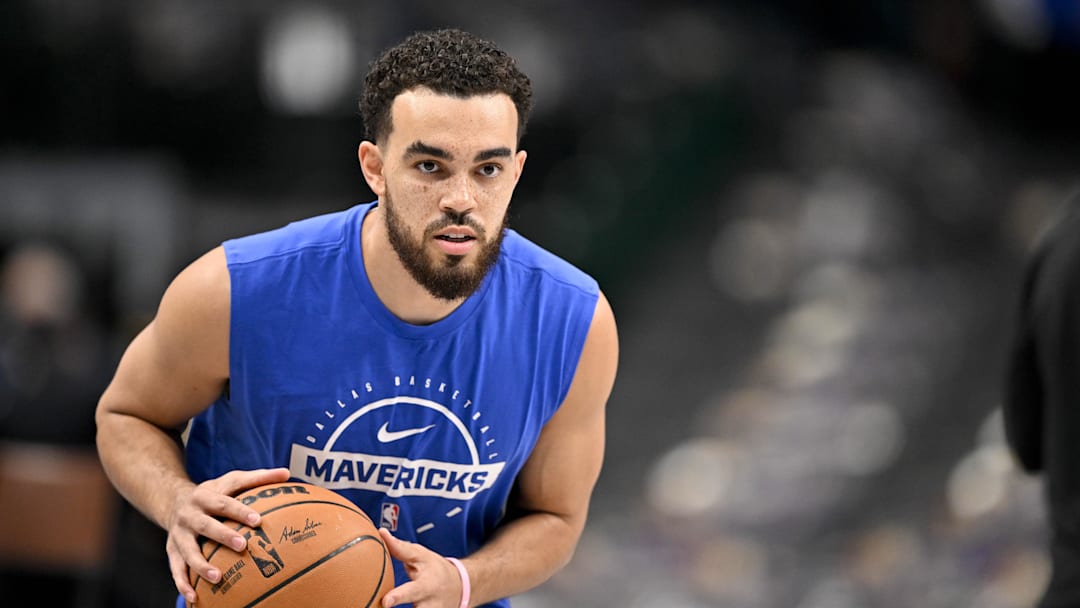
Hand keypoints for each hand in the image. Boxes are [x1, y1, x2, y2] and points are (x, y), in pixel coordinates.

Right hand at [166, 467, 291, 605]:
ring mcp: (179, 534)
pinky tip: (194, 597)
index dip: (240, 511)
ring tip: (218, 577)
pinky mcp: (172, 550)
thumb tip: (287, 473)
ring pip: (188, 551)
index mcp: (206, 496)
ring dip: (201, 565)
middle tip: (242, 545)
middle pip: (206, 525)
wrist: (173, 500)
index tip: (257, 520)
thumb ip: (258, 477)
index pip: (224, 503)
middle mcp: (190, 514)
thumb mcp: (232, 480)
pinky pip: (176, 569)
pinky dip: (183, 584)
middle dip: (223, 536)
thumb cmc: (214, 492)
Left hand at [379, 528, 465, 607]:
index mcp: (427, 586)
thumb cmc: (434, 569)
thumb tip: (381, 533)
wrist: (461, 587)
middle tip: (386, 607)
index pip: (413, 591)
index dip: (399, 597)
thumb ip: (401, 548)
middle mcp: (430, 605)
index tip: (386, 602)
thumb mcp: (422, 556)